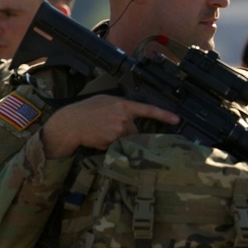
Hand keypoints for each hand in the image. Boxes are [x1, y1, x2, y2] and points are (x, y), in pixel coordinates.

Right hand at [41, 95, 179, 158]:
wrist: (70, 123)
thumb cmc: (86, 110)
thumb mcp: (105, 101)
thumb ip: (121, 107)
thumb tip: (130, 116)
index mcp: (123, 104)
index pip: (148, 109)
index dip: (164, 115)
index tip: (177, 120)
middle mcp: (124, 117)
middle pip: (136, 131)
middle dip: (128, 132)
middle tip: (110, 128)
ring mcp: (119, 131)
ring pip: (128, 140)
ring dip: (120, 139)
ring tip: (103, 132)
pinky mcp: (113, 142)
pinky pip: (118, 147)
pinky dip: (112, 145)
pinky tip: (100, 138)